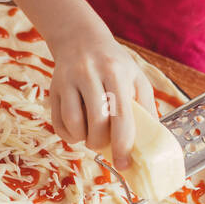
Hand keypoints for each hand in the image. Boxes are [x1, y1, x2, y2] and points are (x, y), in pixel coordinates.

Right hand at [47, 24, 156, 169]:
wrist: (79, 38)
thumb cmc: (113, 62)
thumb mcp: (135, 76)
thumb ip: (145, 105)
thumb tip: (152, 140)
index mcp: (115, 72)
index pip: (121, 115)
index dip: (123, 145)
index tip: (124, 165)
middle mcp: (89, 74)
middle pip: (96, 122)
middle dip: (102, 143)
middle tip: (105, 144)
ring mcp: (68, 80)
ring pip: (73, 123)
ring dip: (83, 140)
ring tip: (91, 136)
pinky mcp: (53, 88)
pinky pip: (57, 122)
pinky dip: (68, 135)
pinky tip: (77, 131)